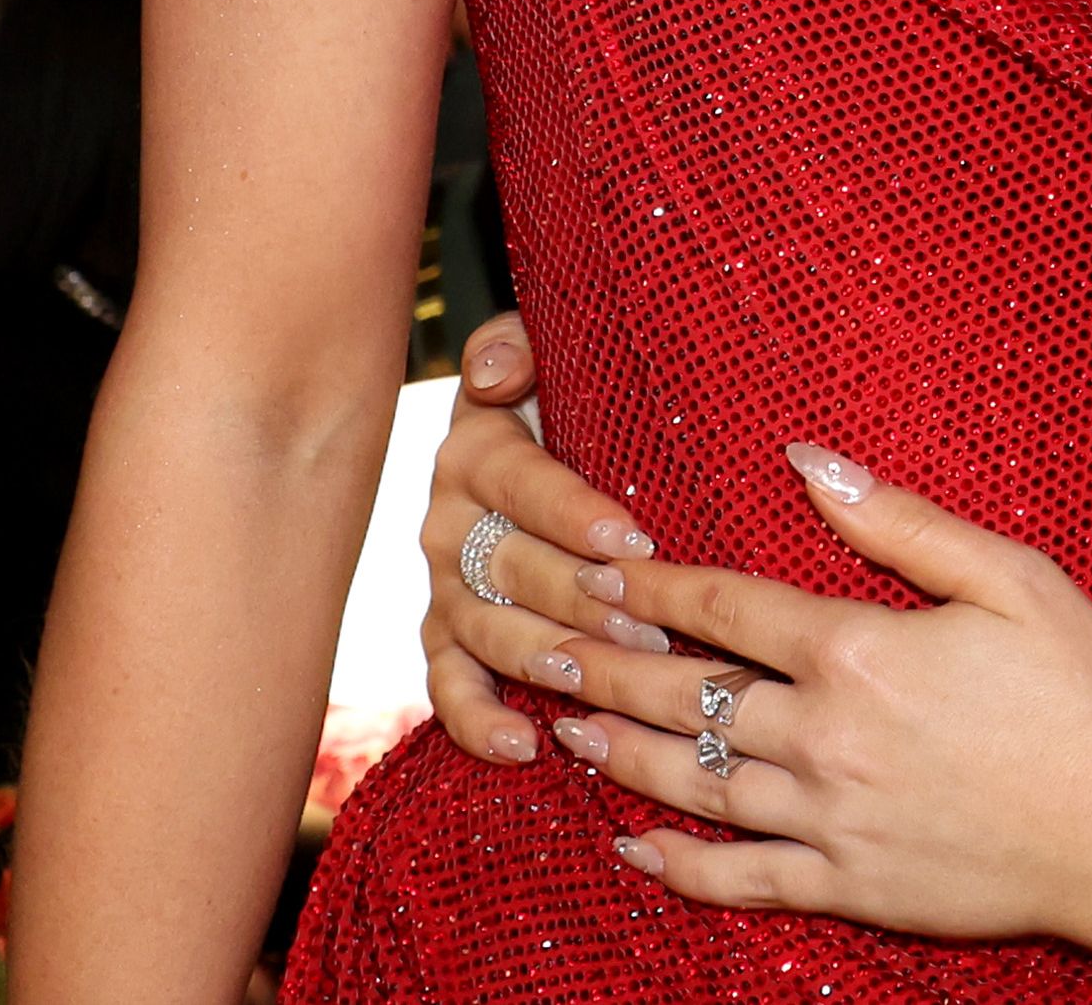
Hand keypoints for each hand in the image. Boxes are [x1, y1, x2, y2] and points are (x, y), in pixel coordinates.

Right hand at [412, 314, 665, 766]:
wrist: (542, 451)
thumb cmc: (570, 404)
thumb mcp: (553, 358)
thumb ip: (521, 347)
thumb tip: (500, 371)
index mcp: (478, 451)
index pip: (522, 484)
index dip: (575, 513)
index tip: (634, 542)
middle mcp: (449, 521)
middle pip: (511, 568)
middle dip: (579, 602)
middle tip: (646, 629)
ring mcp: (446, 588)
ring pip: (488, 630)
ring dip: (546, 658)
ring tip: (602, 680)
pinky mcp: (445, 642)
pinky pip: (449, 687)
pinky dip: (478, 722)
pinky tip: (524, 745)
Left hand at [568, 448, 1091, 950]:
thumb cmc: (1088, 696)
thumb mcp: (1011, 580)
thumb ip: (900, 522)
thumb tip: (810, 463)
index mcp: (858, 651)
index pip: (724, 607)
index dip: (652, 586)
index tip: (600, 568)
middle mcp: (823, 738)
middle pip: (684, 697)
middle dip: (606, 669)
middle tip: (544, 649)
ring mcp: (829, 820)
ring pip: (693, 786)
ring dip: (620, 757)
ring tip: (568, 733)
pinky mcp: (848, 887)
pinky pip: (739, 879)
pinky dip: (677, 865)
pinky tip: (635, 848)